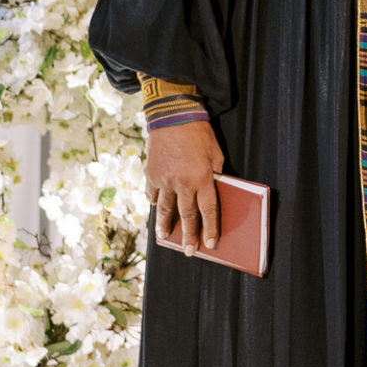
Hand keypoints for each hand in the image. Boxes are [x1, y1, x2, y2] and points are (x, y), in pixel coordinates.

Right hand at [147, 118, 224, 251]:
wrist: (172, 115)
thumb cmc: (199, 133)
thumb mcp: (215, 154)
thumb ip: (214, 174)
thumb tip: (213, 191)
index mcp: (202, 178)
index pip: (208, 210)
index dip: (210, 229)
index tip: (210, 244)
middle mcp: (182, 183)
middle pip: (186, 215)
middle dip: (188, 236)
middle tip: (189, 251)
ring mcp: (164, 180)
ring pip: (165, 209)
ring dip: (165, 225)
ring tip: (164, 238)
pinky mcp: (151, 173)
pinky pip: (152, 193)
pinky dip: (154, 201)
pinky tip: (155, 208)